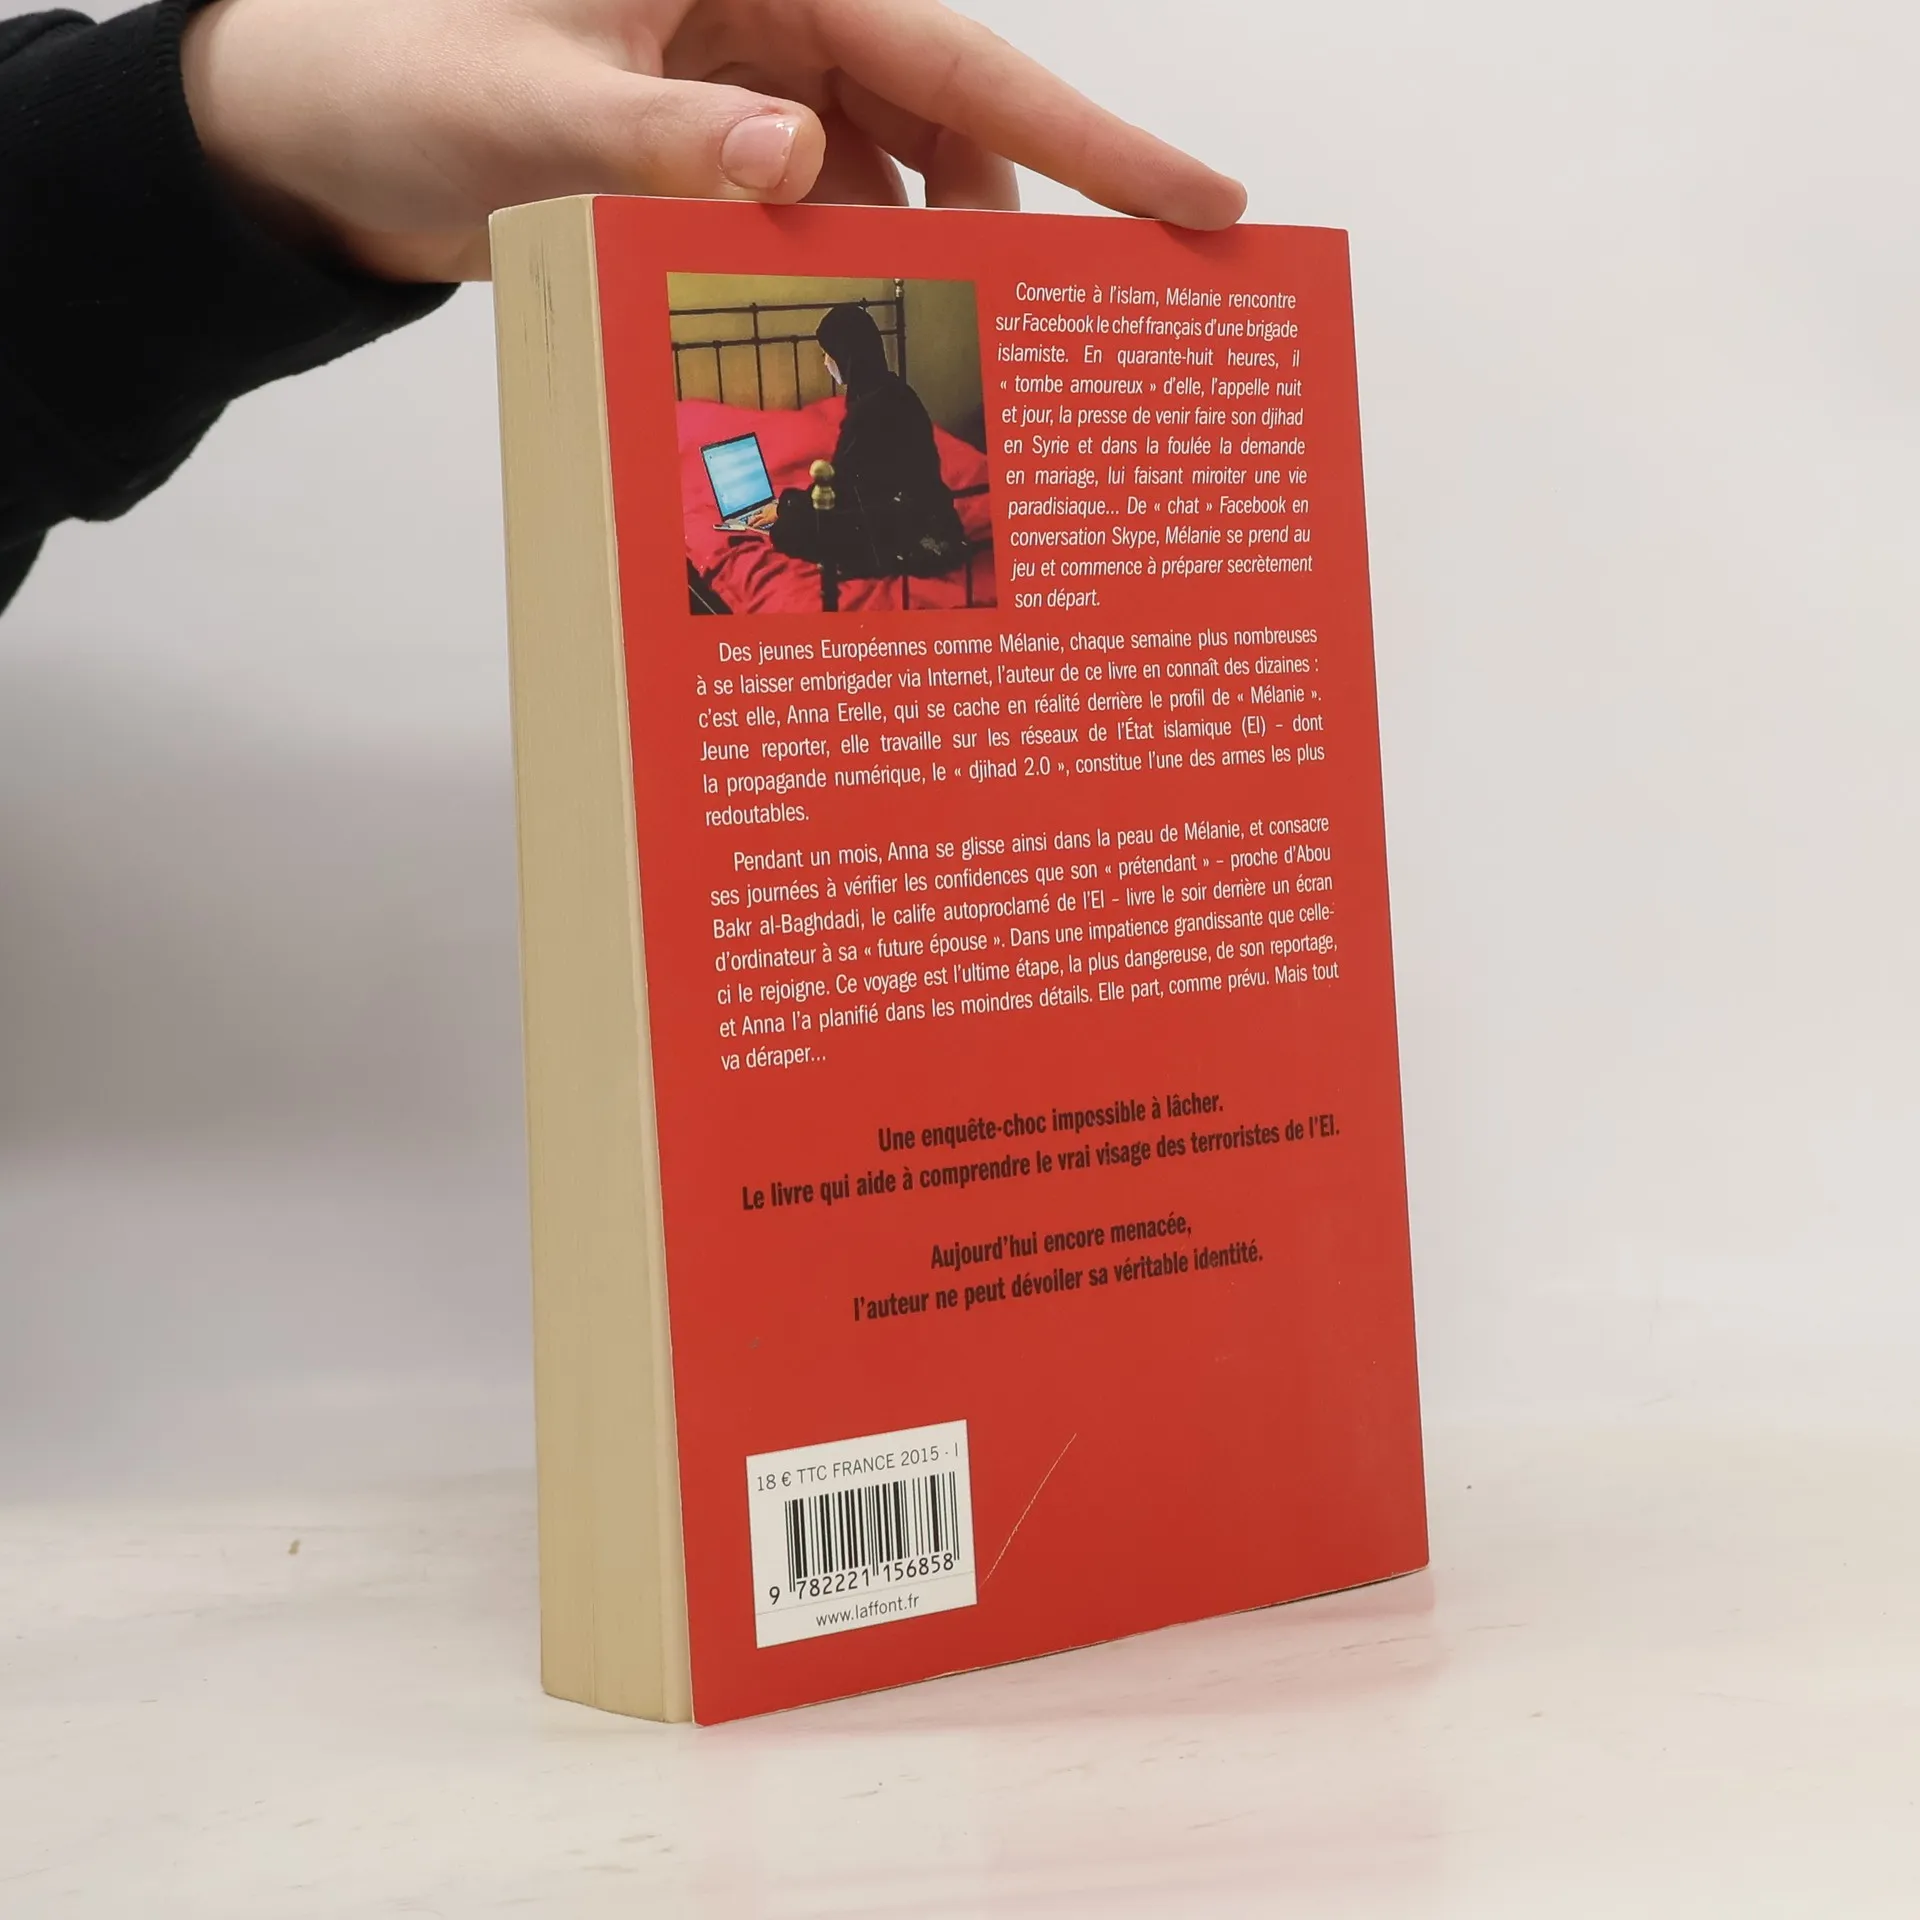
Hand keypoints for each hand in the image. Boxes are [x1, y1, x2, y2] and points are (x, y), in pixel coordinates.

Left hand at [180, 0, 1246, 283]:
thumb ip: (654, 132)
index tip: (1201, 204)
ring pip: (897, 182)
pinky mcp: (722, 156)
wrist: (318, 135)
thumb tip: (795, 156)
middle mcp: (776, 19)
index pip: (957, 49)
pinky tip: (859, 350)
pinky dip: (851, 283)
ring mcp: (754, 91)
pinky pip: (828, 220)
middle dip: (1006, 227)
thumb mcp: (525, 103)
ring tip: (951, 366)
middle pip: (950, 124)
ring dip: (924, 270)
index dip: (1087, 137)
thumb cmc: (400, 75)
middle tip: (1063, 340)